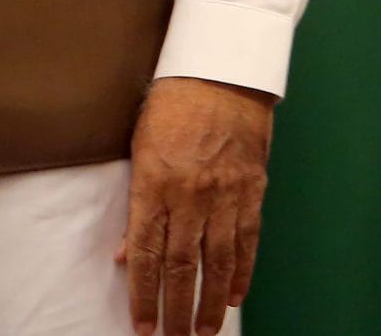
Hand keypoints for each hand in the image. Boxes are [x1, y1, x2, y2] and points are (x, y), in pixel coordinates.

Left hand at [116, 76, 274, 334]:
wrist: (222, 71)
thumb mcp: (139, 146)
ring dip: (208, 304)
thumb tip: (128, 253)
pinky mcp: (252, 191)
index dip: (143, 295)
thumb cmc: (172, 103)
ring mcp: (225, 195)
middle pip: (180, 266)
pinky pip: (246, 242)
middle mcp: (190, 195)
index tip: (140, 325)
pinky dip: (240, 274)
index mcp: (155, 183)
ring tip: (202, 332)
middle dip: (174, 309)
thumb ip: (136, 202)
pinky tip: (232, 297)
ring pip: (216, 263)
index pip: (146, 253)